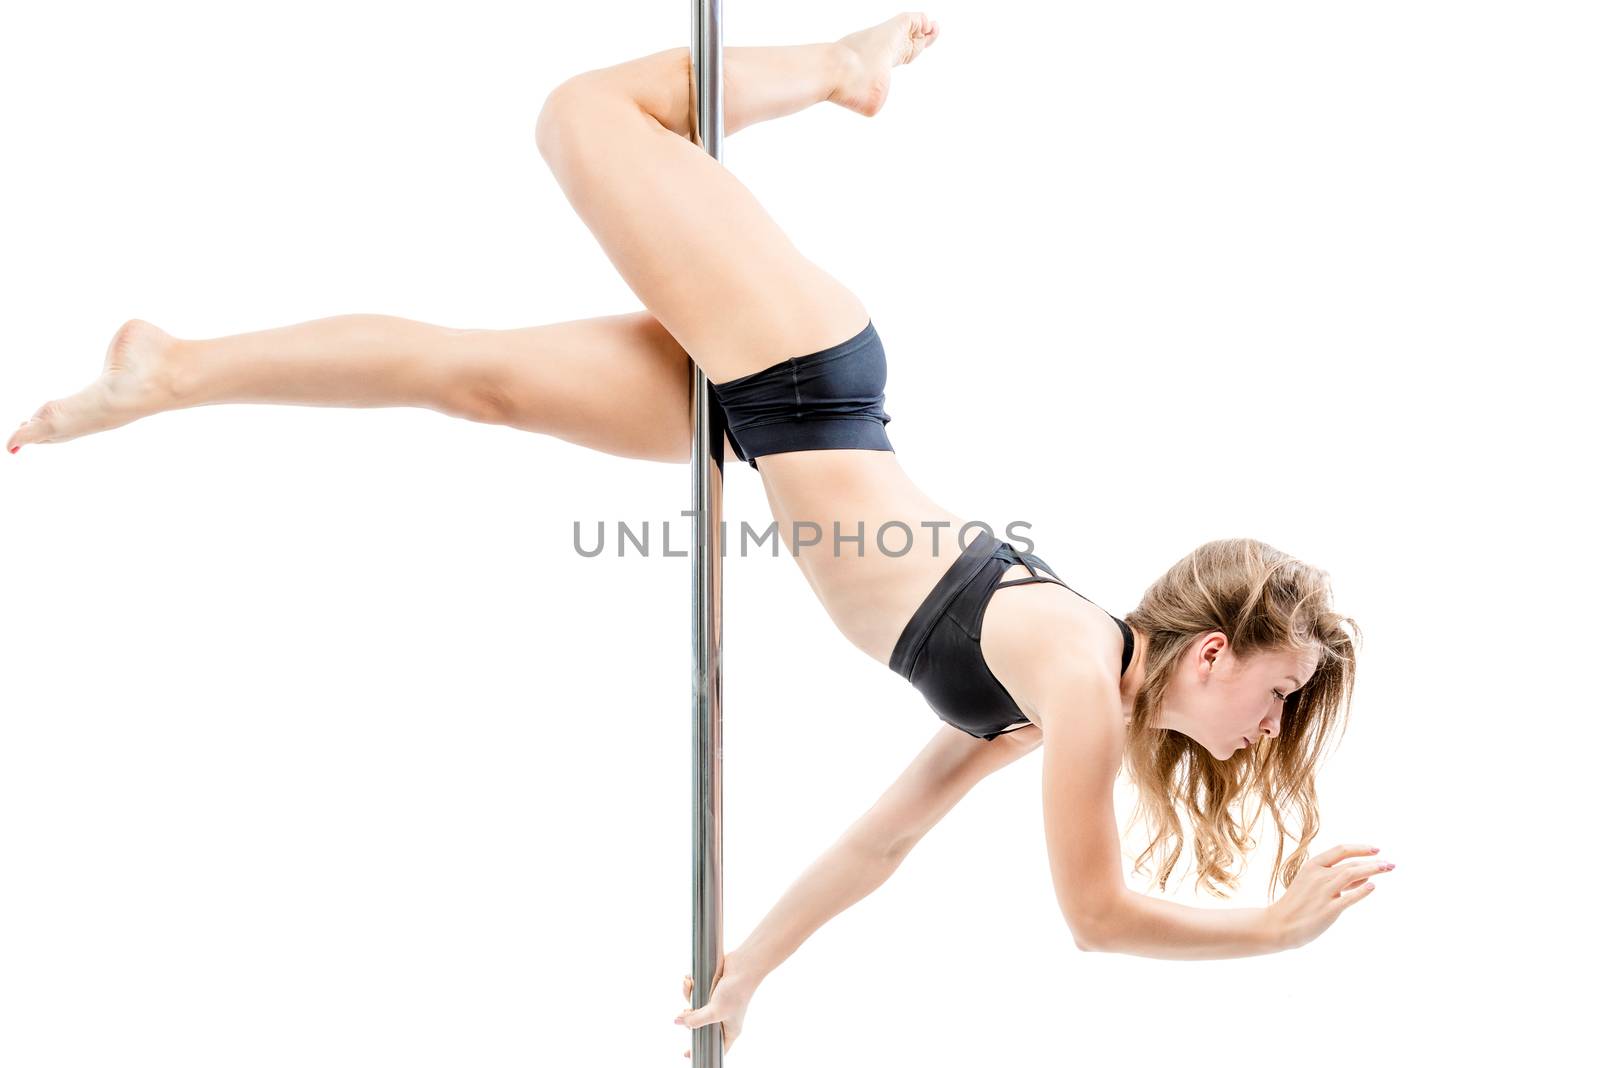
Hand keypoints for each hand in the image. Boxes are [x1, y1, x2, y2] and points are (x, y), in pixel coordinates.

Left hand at [674, 957, 754, 1058]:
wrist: (744, 965)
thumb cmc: (736, 992)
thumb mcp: (715, 1011)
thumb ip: (696, 1019)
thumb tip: (677, 1022)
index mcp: (729, 1030)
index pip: (716, 1047)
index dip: (702, 1050)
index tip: (687, 1053)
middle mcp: (723, 1018)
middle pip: (700, 1025)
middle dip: (689, 1016)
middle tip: (685, 1011)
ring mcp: (717, 1003)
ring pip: (696, 1007)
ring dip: (688, 995)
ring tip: (688, 984)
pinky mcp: (713, 990)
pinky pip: (697, 992)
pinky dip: (691, 986)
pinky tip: (689, 979)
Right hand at [1266, 842, 1394, 948]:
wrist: (1279, 924)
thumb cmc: (1298, 904)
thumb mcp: (1311, 883)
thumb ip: (1336, 878)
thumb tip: (1365, 876)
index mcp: (1312, 866)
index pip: (1340, 850)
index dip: (1360, 848)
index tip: (1376, 850)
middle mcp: (1318, 875)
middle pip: (1350, 863)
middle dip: (1373, 862)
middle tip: (1390, 864)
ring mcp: (1323, 892)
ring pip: (1352, 875)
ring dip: (1372, 870)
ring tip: (1387, 869)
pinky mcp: (1328, 910)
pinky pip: (1349, 898)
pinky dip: (1362, 891)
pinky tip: (1373, 887)